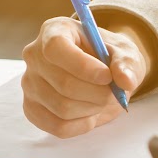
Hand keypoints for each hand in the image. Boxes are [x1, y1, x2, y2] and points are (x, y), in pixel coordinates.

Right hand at [21, 17, 150, 137]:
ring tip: (101, 99)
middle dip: (97, 93)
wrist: (101, 75)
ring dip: (92, 109)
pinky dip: (81, 125)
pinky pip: (58, 127)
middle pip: (63, 83)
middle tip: (113, 92)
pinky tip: (89, 113)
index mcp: (54, 31)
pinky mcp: (32, 108)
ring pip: (62, 108)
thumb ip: (127, 63)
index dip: (83, 66)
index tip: (107, 76)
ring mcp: (30, 83)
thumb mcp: (124, 53)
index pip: (56, 48)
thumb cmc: (109, 58)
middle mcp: (34, 55)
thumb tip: (125, 80)